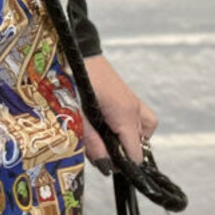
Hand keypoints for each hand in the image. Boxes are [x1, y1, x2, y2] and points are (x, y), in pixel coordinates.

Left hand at [79, 52, 158, 172]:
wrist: (74, 47)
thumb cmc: (71, 77)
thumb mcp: (76, 114)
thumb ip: (91, 142)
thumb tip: (106, 166)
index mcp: (124, 114)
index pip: (136, 153)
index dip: (122, 164)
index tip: (104, 162)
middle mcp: (133, 108)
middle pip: (140, 144)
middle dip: (121, 152)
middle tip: (99, 147)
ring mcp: (132, 99)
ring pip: (143, 130)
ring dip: (128, 138)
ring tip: (105, 135)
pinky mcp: (125, 94)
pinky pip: (137, 117)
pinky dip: (128, 125)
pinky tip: (106, 122)